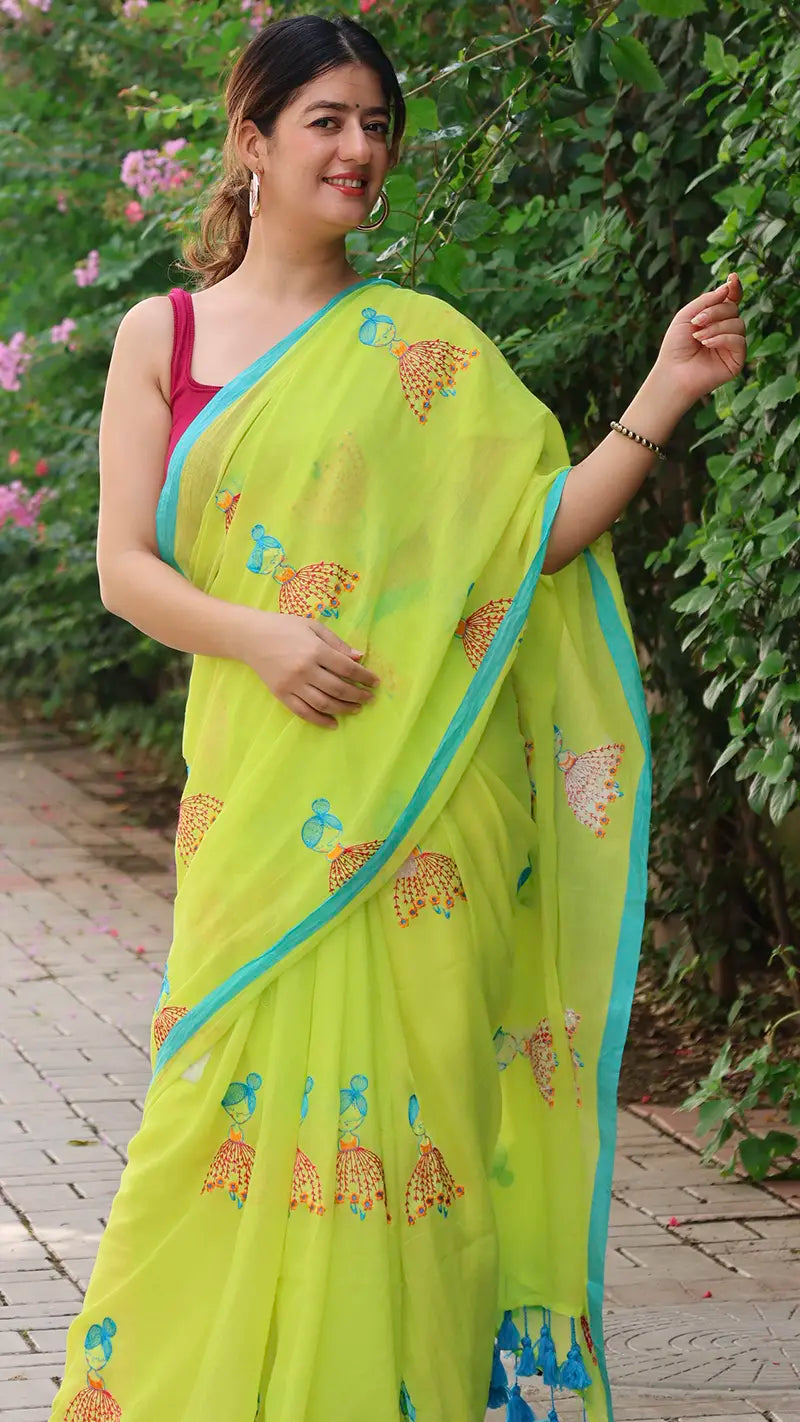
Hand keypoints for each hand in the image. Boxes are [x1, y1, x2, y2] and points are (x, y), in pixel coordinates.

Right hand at [236, 609, 378, 728]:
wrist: (250, 637)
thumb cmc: (284, 627)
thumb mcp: (313, 627)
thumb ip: (337, 643)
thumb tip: (359, 658)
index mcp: (315, 650)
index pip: (347, 669)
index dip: (364, 677)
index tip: (375, 683)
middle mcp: (305, 669)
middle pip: (338, 689)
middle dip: (358, 696)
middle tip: (369, 699)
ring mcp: (292, 684)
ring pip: (324, 704)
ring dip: (344, 709)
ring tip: (356, 709)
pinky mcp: (281, 695)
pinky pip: (303, 712)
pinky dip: (320, 721)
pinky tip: (333, 723)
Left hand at [653, 273, 746, 408]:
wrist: (673, 372)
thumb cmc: (676, 346)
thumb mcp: (686, 315)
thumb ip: (706, 300)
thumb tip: (728, 288)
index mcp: (715, 319)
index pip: (731, 300)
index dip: (734, 288)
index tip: (732, 278)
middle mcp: (726, 330)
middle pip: (733, 309)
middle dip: (715, 312)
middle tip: (696, 322)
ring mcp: (733, 345)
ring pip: (738, 323)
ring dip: (716, 327)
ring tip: (698, 338)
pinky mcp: (737, 360)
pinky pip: (739, 340)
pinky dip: (722, 338)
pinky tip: (707, 344)